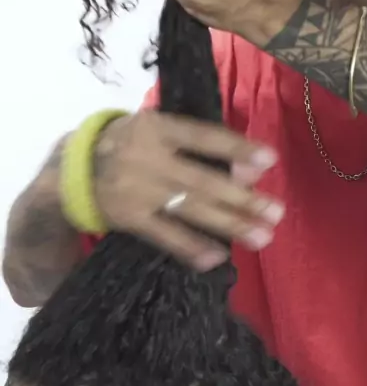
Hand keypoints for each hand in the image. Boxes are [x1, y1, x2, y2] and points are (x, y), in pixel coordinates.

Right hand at [92, 112, 284, 269]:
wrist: (71, 172)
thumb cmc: (127, 146)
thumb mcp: (153, 130)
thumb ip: (194, 143)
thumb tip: (248, 167)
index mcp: (156, 127)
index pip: (203, 136)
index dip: (236, 148)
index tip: (269, 160)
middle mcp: (147, 157)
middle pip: (203, 180)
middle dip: (242, 198)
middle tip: (275, 212)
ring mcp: (137, 189)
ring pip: (190, 209)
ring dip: (229, 225)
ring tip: (261, 237)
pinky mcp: (128, 218)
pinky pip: (165, 235)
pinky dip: (191, 247)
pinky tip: (217, 258)